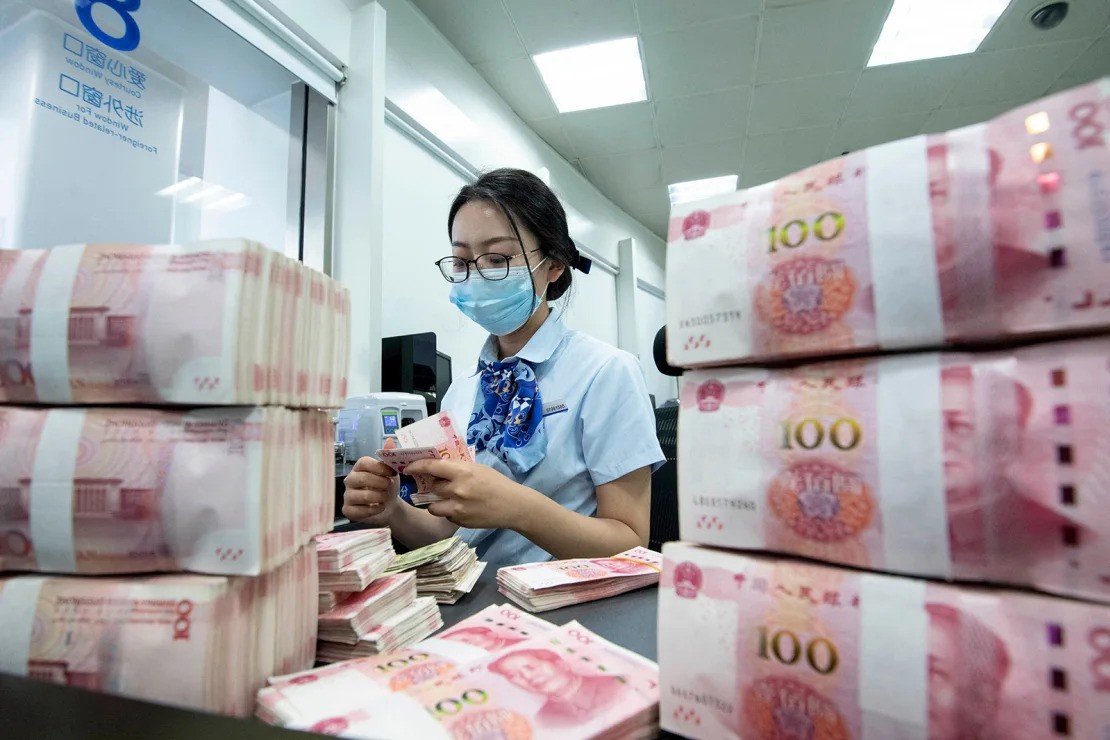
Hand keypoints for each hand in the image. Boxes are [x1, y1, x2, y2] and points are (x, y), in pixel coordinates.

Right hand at [342, 456, 398, 523]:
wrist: (390, 505)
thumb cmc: (387, 486)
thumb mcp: (391, 471)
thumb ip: (389, 456)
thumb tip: (390, 440)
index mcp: (359, 467)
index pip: (364, 462)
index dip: (380, 468)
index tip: (393, 473)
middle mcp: (350, 480)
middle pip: (363, 478)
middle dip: (381, 483)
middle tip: (389, 485)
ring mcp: (347, 495)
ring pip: (364, 496)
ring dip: (380, 497)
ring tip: (385, 497)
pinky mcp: (348, 510)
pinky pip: (361, 511)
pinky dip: (376, 510)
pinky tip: (380, 507)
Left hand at [403, 459, 540, 529]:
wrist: (514, 506)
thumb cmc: (497, 483)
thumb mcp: (478, 469)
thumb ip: (459, 468)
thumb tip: (439, 468)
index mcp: (462, 472)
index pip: (431, 467)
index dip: (416, 466)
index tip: (408, 468)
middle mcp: (457, 490)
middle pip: (432, 487)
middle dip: (434, 486)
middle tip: (440, 485)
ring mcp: (457, 508)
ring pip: (433, 506)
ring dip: (436, 502)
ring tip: (447, 500)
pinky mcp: (460, 522)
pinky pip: (446, 516)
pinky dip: (449, 512)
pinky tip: (462, 509)